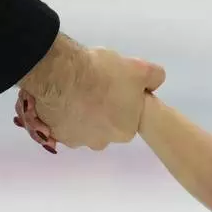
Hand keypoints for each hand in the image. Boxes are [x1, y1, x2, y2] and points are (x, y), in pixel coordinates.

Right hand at [15, 34, 165, 152]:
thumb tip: (157, 80)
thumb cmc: (103, 74)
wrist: (62, 75)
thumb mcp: (138, 69)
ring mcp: (76, 140)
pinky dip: (59, 114)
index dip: (120, 103)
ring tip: (72, 89)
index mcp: (125, 131)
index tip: (112, 88)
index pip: (126, 120)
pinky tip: (58, 96)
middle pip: (103, 126)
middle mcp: (101, 142)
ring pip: (80, 127)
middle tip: (91, 86)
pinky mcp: (54, 135)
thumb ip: (153, 77)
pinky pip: (59, 126)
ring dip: (77, 112)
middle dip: (98, 110)